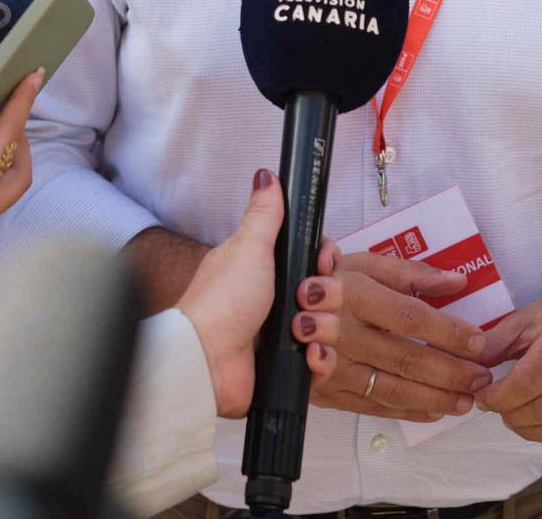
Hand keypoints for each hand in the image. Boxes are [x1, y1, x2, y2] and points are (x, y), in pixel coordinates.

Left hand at [176, 169, 339, 417]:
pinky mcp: (289, 366)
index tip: (323, 262)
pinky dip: (320, 360)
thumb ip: (264, 213)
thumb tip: (266, 175)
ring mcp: (285, 334)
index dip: (327, 260)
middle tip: (304, 298)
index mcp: (268, 269)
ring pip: (332, 327)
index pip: (318, 259)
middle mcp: (279, 300)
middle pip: (331, 291)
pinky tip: (307, 355)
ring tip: (299, 332)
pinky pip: (324, 362)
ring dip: (322, 329)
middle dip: (326, 296)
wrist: (208, 361)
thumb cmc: (222, 302)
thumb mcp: (247, 247)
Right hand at [289, 249, 485, 422]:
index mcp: (354, 293)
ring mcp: (332, 367)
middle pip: (405, 358)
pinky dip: (404, 412)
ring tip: (465, 401)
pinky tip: (431, 412)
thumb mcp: (359, 262)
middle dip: (450, 372)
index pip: (410, 316)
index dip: (447, 332)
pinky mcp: (324, 392)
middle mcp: (343, 333)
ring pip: (390, 388)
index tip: (478, 342)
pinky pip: (370, 406)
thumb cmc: (318, 280)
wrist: (263, 312)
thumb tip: (455, 280)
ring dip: (433, 398)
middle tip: (481, 378)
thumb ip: (408, 272)